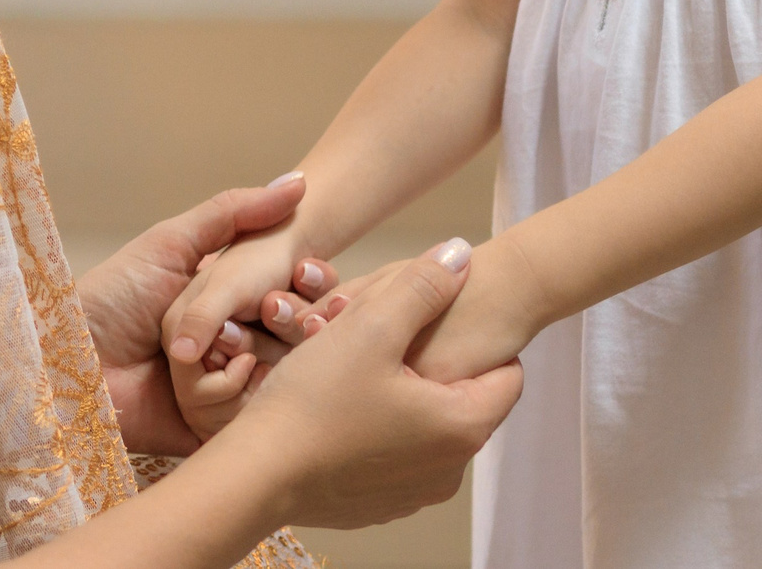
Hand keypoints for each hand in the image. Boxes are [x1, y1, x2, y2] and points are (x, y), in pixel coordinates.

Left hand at [74, 174, 333, 456]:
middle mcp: (234, 346)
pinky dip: (236, 391)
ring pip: (279, 374)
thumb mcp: (173, 243)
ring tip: (225, 342)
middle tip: (265, 308)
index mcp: (230, 303)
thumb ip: (234, 213)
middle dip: (286, 318)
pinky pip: (250, 416)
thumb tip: (300, 180)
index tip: (307, 271)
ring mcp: (225, 390)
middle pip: (294, 337)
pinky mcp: (212, 428)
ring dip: (256, 352)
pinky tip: (217, 373)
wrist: (70, 360)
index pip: (291, 297)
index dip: (309, 286)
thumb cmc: (113, 296)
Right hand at [208, 239, 523, 530]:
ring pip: (424, 424)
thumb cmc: (312, 403)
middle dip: (429, 360)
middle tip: (379, 334)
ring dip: (400, 392)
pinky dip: (376, 426)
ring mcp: (413, 493)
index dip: (476, 336)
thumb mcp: (370, 327)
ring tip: (352, 365)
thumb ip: (423, 286)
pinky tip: (337, 405)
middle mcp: (449, 470)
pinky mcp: (378, 506)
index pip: (508, 373)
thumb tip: (460, 255)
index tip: (434, 319)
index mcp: (462, 427)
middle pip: (462, 396)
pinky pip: (393, 453)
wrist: (253, 476)